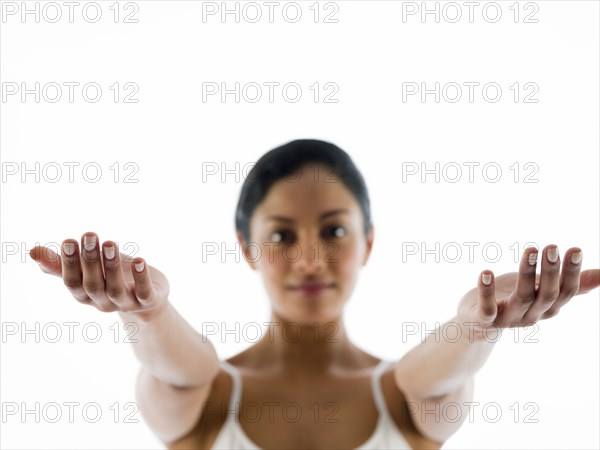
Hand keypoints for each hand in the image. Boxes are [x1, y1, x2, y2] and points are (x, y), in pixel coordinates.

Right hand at [29, 231, 169, 320]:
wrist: (149, 299)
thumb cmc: (113, 277)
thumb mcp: (89, 269)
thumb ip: (62, 264)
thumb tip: (31, 252)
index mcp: (85, 294)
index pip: (72, 281)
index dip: (69, 263)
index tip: (68, 240)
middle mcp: (102, 302)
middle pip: (92, 284)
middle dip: (90, 260)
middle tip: (89, 235)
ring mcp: (126, 304)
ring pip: (115, 289)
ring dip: (112, 266)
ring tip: (110, 243)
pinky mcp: (149, 301)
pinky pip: (144, 292)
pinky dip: (142, 277)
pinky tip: (141, 260)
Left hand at [457, 245, 598, 336]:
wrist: (476, 326)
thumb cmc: (511, 301)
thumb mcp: (539, 291)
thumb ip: (569, 286)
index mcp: (546, 308)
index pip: (565, 292)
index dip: (571, 273)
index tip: (575, 249)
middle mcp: (530, 315)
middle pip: (546, 295)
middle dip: (550, 271)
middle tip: (551, 247)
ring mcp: (507, 319)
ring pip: (522, 298)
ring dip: (526, 273)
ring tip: (530, 250)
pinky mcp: (483, 320)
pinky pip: (486, 309)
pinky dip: (485, 291)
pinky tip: (485, 272)